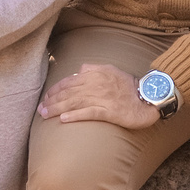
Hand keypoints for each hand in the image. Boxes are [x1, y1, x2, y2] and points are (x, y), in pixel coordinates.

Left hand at [37, 62, 159, 130]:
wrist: (149, 97)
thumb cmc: (130, 86)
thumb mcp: (112, 70)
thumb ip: (94, 68)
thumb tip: (79, 70)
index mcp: (96, 74)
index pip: (69, 81)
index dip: (55, 90)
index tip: (46, 98)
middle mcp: (97, 85)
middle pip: (68, 93)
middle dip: (52, 101)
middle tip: (40, 109)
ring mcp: (103, 98)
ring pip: (74, 102)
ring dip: (57, 109)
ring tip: (45, 115)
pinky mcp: (109, 112)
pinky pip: (88, 113)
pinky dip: (75, 116)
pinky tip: (63, 120)